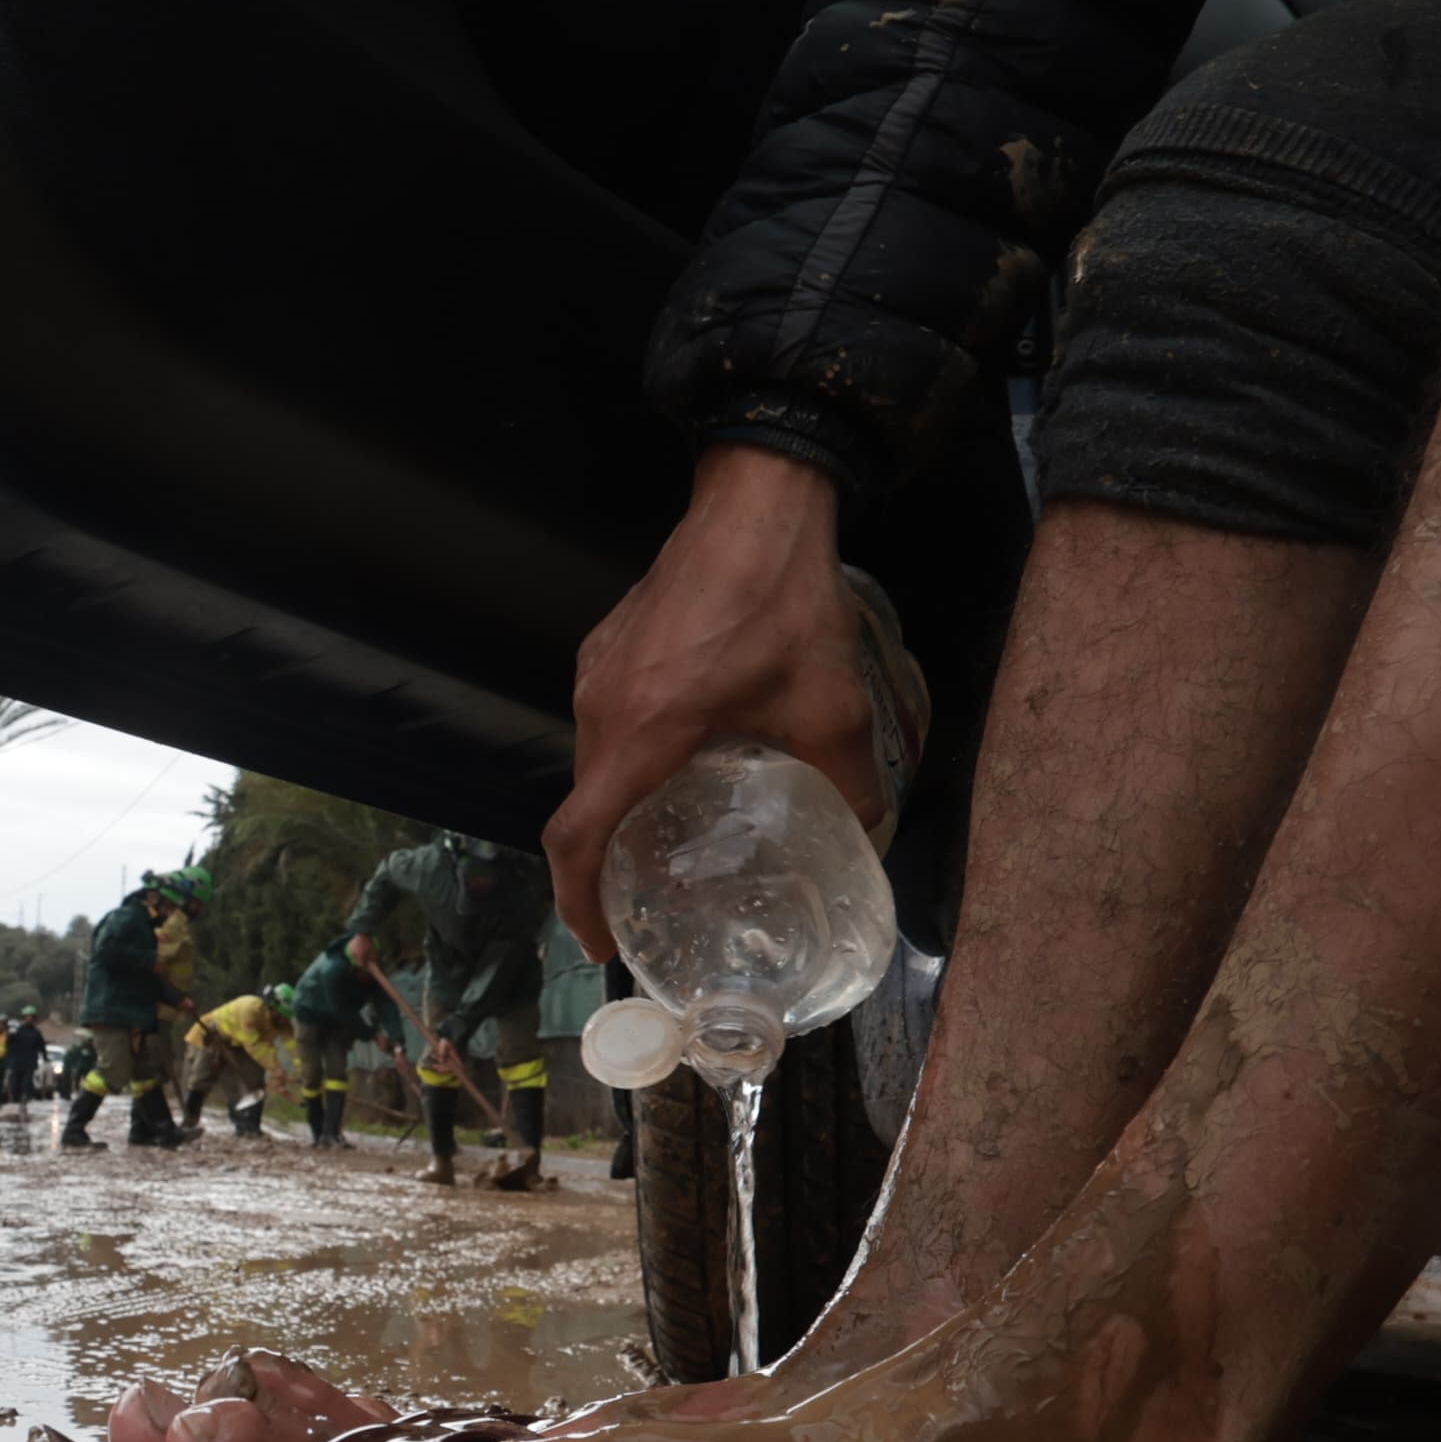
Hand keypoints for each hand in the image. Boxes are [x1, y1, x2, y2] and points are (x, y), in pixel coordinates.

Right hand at [548, 443, 873, 958]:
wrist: (757, 498)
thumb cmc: (783, 604)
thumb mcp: (832, 708)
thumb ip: (847, 785)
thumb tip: (865, 833)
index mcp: (637, 732)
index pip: (575, 838)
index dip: (579, 901)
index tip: (603, 943)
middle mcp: (599, 704)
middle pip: (584, 803)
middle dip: (607, 862)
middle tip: (653, 899)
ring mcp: (597, 667)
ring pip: (595, 760)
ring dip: (620, 805)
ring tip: (668, 838)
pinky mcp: (610, 640)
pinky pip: (608, 718)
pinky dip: (630, 758)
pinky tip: (684, 760)